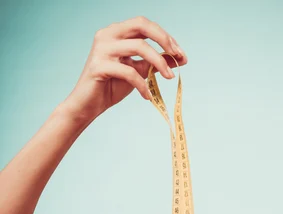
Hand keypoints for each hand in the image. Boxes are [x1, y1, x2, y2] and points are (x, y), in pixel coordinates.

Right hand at [62, 16, 186, 121]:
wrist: (88, 106)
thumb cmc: (111, 87)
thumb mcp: (137, 72)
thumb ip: (154, 63)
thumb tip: (180, 59)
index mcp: (115, 32)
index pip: (143, 24)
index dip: (164, 36)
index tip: (180, 53)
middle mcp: (107, 35)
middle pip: (141, 25)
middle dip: (164, 39)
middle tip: (178, 56)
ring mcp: (102, 49)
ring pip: (139, 46)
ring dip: (159, 62)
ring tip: (169, 77)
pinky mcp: (99, 66)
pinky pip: (129, 72)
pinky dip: (142, 84)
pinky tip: (148, 96)